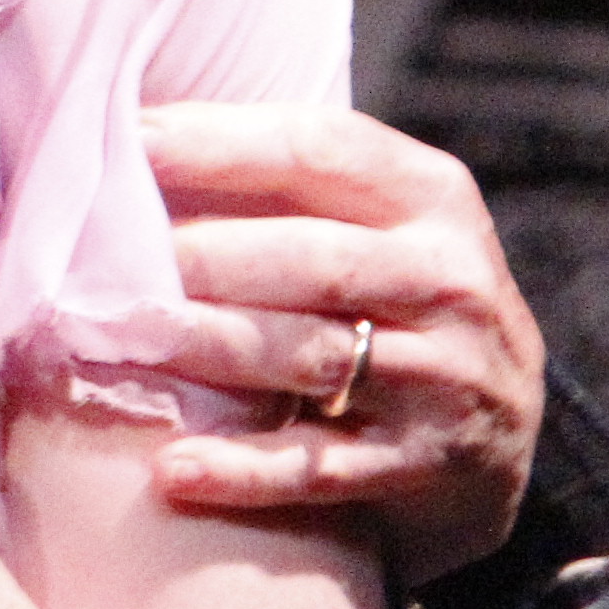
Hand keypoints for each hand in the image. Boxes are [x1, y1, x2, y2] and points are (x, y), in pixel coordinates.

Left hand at [141, 99, 541, 583]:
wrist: (502, 437)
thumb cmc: (392, 300)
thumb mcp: (375, 224)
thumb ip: (281, 184)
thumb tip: (124, 138)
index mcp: (431, 196)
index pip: (320, 149)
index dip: (218, 142)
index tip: (124, 140)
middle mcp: (450, 280)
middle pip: (313, 258)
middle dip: (203, 256)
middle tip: (105, 259)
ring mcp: (446, 378)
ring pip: (311, 355)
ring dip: (207, 347)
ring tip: (119, 339)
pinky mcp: (426, 468)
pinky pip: (319, 467)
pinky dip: (243, 470)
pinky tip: (172, 469)